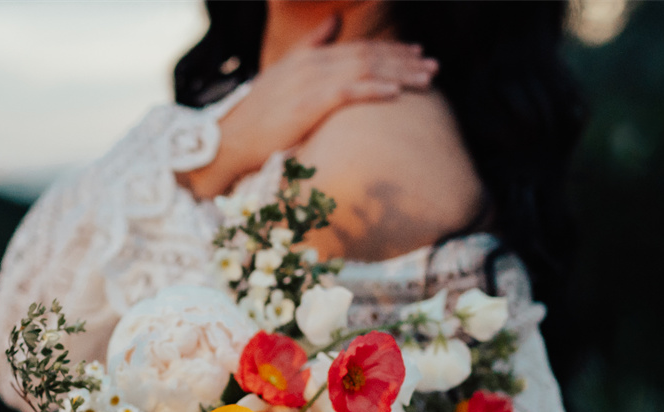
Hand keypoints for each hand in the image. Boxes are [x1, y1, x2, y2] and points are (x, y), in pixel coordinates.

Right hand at [180, 18, 437, 199]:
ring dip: (399, 73)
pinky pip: (350, 91)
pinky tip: (398, 93)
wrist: (230, 138)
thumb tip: (333, 21)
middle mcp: (312, 63)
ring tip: (426, 78)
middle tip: (433, 66)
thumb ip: (311, 44)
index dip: (390, 50)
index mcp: (308, 56)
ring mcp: (310, 82)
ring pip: (365, 70)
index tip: (417, 55)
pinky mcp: (309, 103)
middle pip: (367, 55)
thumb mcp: (284, 72)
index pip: (357, 48)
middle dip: (403, 60)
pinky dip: (375, 89)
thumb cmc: (257, 115)